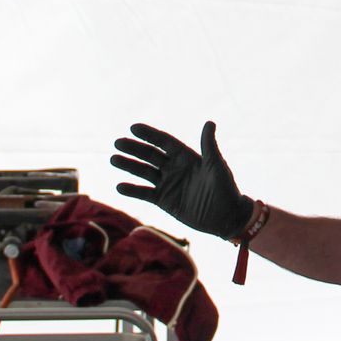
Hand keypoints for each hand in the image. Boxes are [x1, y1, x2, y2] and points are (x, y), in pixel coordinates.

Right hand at [111, 121, 254, 238]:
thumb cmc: (225, 189)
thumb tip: (209, 122)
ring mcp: (168, 185)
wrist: (226, 217)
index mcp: (186, 157)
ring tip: (113, 159)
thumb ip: (209, 146)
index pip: (164, 142)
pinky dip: (132, 190)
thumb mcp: (216, 166)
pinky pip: (145, 194)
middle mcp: (174, 169)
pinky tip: (119, 186)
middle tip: (118, 143)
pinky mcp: (164, 201)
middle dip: (134, 149)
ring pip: (144, 172)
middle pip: (150, 155)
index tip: (134, 128)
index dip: (149, 134)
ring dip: (129, 166)